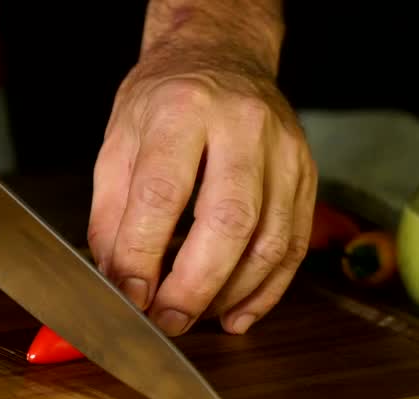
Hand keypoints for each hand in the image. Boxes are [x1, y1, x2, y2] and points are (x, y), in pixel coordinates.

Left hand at [88, 47, 316, 335]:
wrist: (220, 57)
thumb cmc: (164, 103)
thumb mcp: (118, 144)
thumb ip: (112, 215)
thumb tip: (117, 280)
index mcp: (182, 111)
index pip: (163, 194)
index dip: (143, 255)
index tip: (129, 295)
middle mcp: (242, 127)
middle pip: (229, 220)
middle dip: (195, 285)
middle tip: (167, 320)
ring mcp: (284, 150)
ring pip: (270, 239)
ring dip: (230, 294)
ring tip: (194, 319)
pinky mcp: (307, 174)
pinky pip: (295, 245)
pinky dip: (266, 290)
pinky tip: (236, 314)